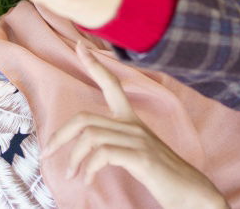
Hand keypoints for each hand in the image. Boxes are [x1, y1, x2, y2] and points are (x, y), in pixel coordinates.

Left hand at [43, 43, 228, 208]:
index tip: (80, 46)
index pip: (112, 85)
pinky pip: (102, 154)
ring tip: (73, 176)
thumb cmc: (163, 176)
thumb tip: (88, 146)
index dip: (95, 65)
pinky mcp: (141, 157)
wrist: (192, 193)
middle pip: (85, 118)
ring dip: (74, 159)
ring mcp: (138, 139)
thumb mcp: (137, 153)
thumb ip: (117, 143)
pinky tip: (88, 181)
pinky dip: (89, 169)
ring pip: (90, 136)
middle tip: (47, 153)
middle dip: (60, 135)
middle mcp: (134, 125)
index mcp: (133, 121)